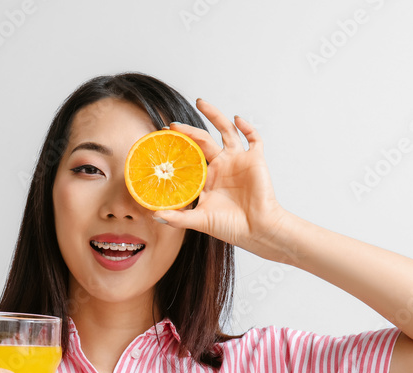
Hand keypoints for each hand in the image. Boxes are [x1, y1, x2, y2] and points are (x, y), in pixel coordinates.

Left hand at [159, 99, 291, 263]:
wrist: (257, 230)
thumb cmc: (231, 227)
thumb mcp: (199, 221)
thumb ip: (178, 218)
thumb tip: (154, 215)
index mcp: (207, 178)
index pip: (190, 157)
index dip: (178, 148)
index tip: (161, 140)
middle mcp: (221, 166)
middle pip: (203, 140)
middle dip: (188, 132)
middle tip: (172, 125)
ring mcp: (238, 160)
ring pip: (225, 131)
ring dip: (214, 115)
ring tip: (200, 102)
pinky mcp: (255, 159)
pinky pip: (253, 138)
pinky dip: (247, 127)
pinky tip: (237, 119)